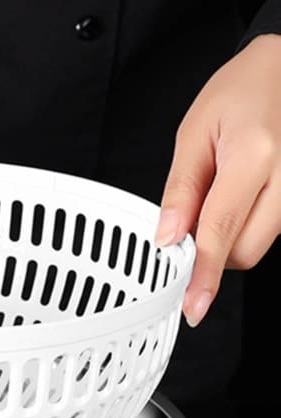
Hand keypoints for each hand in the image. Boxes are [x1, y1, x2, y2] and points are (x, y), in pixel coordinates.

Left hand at [156, 34, 280, 326]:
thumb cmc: (241, 91)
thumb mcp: (194, 133)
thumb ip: (182, 191)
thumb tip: (168, 238)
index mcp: (253, 155)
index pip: (222, 232)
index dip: (204, 275)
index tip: (192, 306)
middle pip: (245, 251)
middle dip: (213, 252)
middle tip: (193, 219)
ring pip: (260, 245)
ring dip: (232, 239)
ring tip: (222, 195)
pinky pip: (273, 229)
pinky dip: (250, 226)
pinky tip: (242, 196)